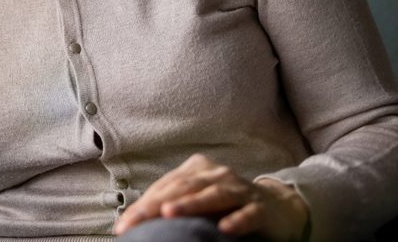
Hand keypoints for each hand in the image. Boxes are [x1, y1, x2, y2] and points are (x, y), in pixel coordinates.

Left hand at [113, 154, 308, 240]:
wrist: (278, 205)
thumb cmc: (227, 205)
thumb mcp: (199, 201)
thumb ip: (174, 205)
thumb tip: (136, 220)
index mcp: (197, 171)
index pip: (164, 187)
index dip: (142, 205)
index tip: (123, 225)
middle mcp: (216, 175)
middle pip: (183, 188)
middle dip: (156, 205)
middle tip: (135, 221)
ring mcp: (240, 190)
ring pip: (213, 195)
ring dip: (190, 204)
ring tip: (168, 213)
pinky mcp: (261, 208)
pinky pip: (248, 213)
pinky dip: (237, 220)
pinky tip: (225, 228)